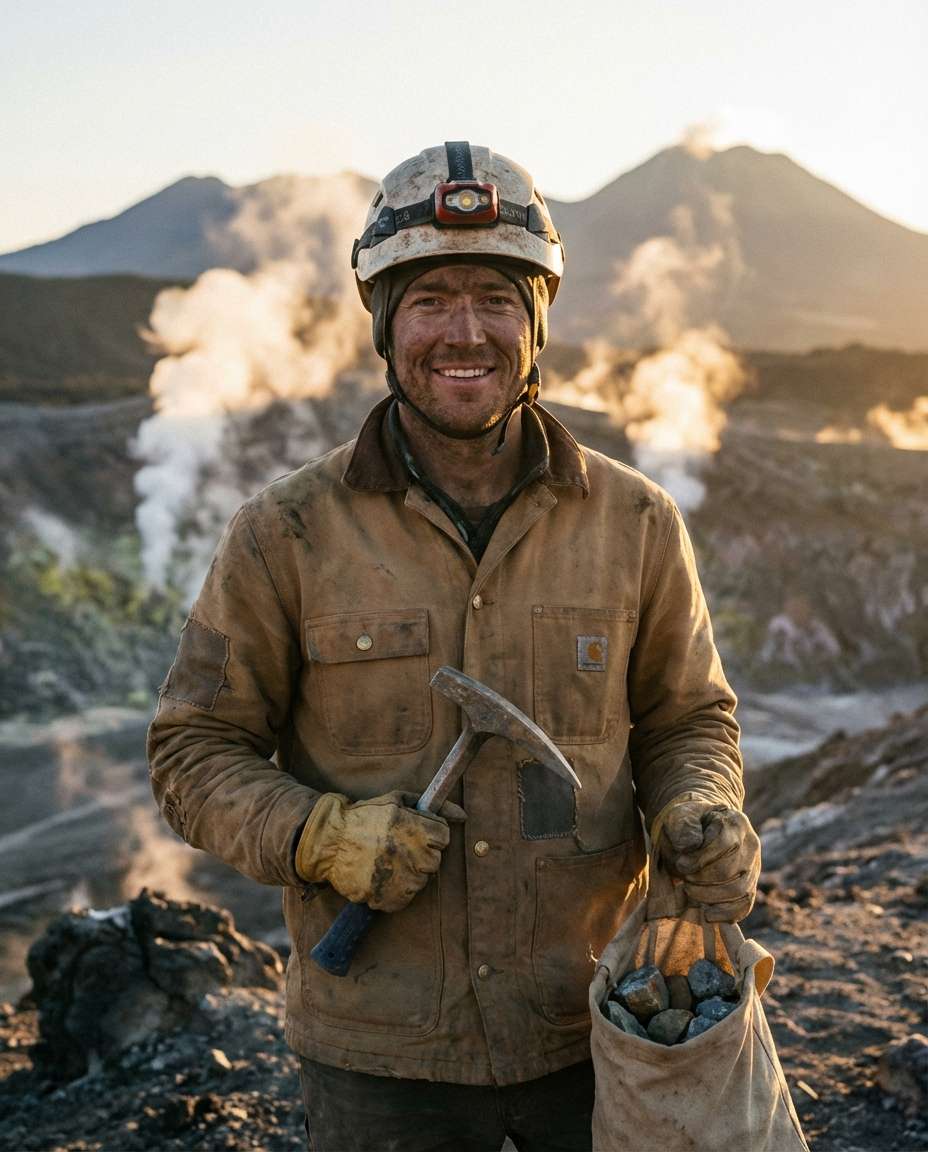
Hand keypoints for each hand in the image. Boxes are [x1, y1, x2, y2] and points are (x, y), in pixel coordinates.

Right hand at [295, 790, 464, 912]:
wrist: (329, 842)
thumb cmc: (366, 817)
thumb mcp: (398, 800)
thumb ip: (433, 806)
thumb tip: (463, 815)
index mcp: (410, 826)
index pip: (443, 837)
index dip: (431, 835)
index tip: (417, 834)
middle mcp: (406, 853)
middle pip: (434, 861)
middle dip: (422, 855)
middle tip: (401, 849)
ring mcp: (396, 877)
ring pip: (421, 882)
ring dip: (410, 874)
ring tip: (389, 862)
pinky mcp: (384, 898)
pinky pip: (405, 899)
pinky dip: (397, 891)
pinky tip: (383, 877)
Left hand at [658, 800, 760, 921]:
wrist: (699, 830)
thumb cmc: (689, 823)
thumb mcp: (681, 816)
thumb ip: (684, 826)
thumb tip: (692, 845)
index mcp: (736, 822)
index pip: (725, 844)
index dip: (701, 858)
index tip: (681, 864)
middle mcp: (751, 844)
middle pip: (731, 870)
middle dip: (702, 879)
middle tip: (684, 878)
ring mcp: (754, 866)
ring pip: (739, 891)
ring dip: (710, 896)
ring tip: (690, 890)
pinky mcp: (750, 885)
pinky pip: (745, 905)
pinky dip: (726, 914)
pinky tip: (707, 913)